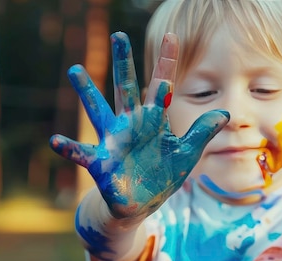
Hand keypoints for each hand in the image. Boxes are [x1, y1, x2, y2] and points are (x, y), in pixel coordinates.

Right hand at [49, 32, 228, 217]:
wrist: (139, 204)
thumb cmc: (161, 175)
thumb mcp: (186, 153)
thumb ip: (202, 132)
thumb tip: (226, 113)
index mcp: (153, 120)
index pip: (160, 85)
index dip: (166, 62)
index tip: (171, 36)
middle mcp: (131, 124)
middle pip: (127, 87)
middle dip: (124, 63)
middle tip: (119, 35)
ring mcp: (113, 140)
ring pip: (98, 110)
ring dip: (88, 91)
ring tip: (76, 69)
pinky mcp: (101, 162)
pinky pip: (81, 152)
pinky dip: (68, 147)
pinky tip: (55, 140)